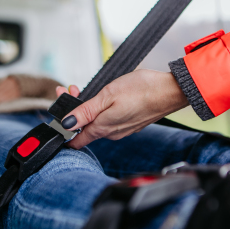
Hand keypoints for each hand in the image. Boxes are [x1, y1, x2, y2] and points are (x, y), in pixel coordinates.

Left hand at [56, 70, 188, 148]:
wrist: (170, 91)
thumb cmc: (142, 90)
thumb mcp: (107, 96)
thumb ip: (85, 112)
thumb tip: (66, 124)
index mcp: (103, 128)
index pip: (75, 139)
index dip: (63, 126)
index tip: (58, 111)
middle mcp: (111, 133)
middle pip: (84, 127)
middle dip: (73, 110)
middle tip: (69, 90)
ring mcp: (121, 129)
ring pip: (96, 122)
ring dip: (86, 107)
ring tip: (80, 89)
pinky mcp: (130, 123)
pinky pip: (109, 120)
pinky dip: (100, 109)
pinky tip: (102, 97)